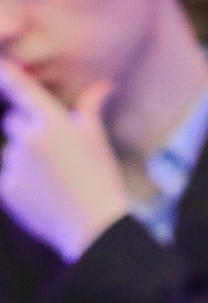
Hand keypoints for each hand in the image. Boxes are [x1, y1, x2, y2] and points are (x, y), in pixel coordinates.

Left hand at [0, 56, 126, 260]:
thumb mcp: (98, 143)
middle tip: (52, 157)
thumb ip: (90, 109)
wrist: (96, 228)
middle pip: (12, 122)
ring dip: (23, 162)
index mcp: (55, 124)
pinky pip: (5, 177)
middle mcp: (30, 138)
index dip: (6, 74)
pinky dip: (18, 185)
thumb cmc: (102, 182)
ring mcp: (15, 163)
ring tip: (52, 184)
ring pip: (9, 152)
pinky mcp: (5, 187)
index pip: (21, 89)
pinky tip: (41, 197)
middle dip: (25, 132)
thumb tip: (104, 85)